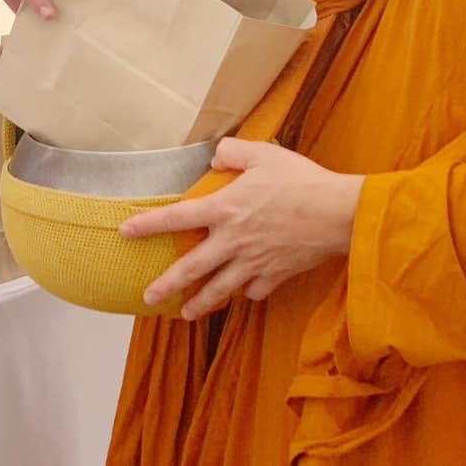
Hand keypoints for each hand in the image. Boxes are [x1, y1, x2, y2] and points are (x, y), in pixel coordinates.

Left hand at [119, 139, 364, 319]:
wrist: (340, 214)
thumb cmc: (301, 180)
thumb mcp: (263, 153)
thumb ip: (233, 152)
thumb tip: (216, 157)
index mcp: (224, 209)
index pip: (176, 218)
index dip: (148, 225)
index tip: (126, 233)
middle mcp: (233, 240)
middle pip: (191, 268)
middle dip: (167, 284)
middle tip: (148, 298)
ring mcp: (254, 262)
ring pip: (220, 289)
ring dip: (201, 303)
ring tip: (186, 313)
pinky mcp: (276, 275)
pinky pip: (255, 290)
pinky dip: (248, 292)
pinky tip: (244, 292)